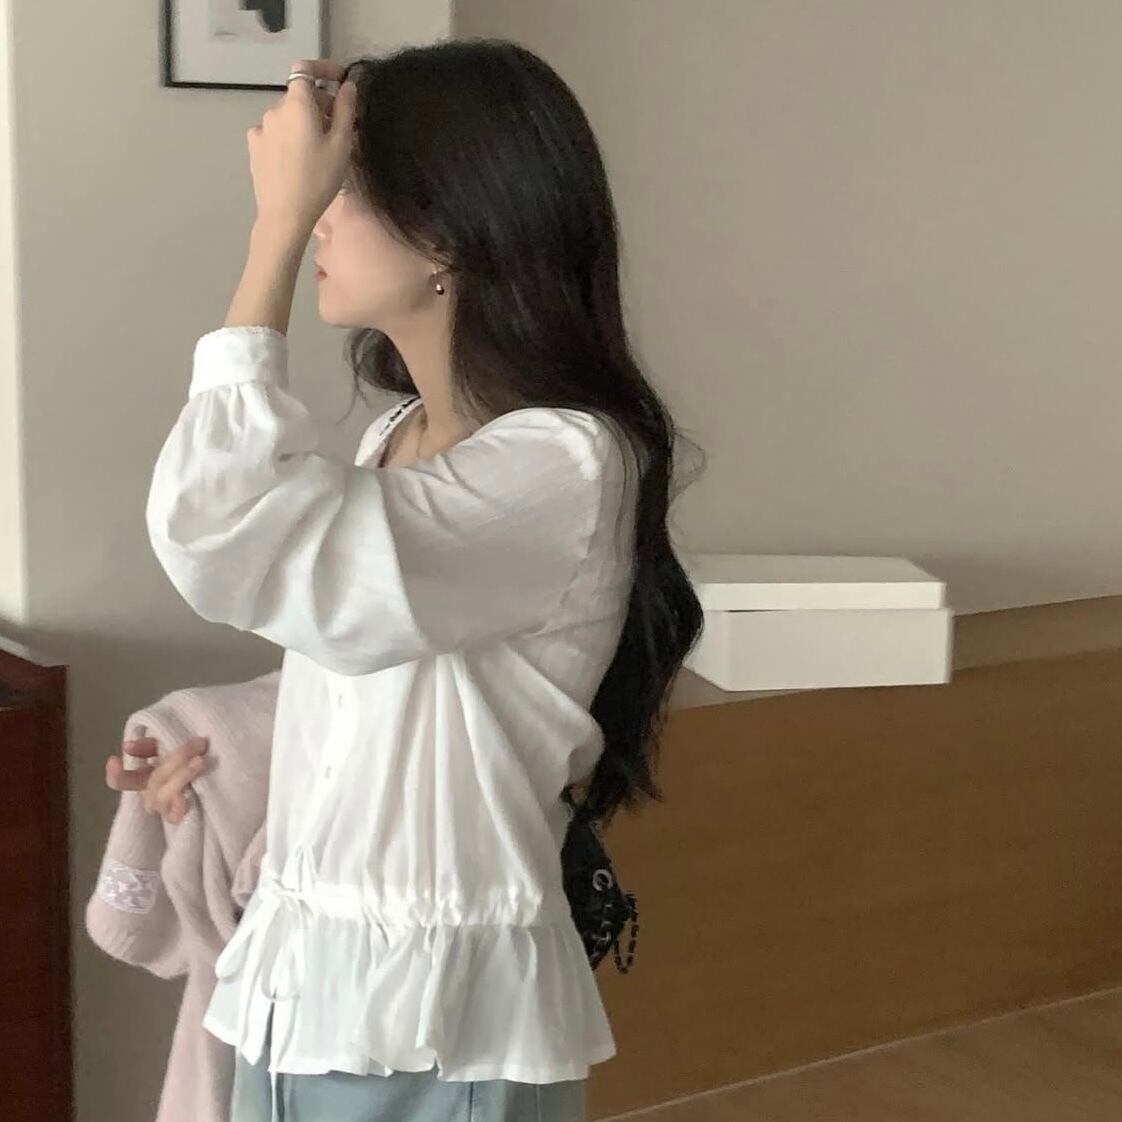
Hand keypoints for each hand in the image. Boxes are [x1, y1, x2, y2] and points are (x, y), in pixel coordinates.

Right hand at [105, 732, 209, 824]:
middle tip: (199, 743)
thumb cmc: (204, 751)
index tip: (114, 759)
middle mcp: (155, 791)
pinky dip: (176, 807)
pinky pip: (173, 816)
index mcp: (150, 773)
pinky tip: (185, 797)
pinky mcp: (184, 816)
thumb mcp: (176, 742)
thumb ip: (152, 744)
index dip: (115, 774)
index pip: (122, 780)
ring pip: (161, 797)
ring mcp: (168, 805)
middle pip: (152, 782)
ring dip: (179, 777)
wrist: (233, 770)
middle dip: (175, 760)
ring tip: (200, 761)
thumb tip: (128, 746)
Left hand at [246, 58, 357, 239]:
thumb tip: (347, 86)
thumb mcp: (341, 145)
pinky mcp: (254, 146)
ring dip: (303, 122)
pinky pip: (275, 132)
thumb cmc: (319, 180)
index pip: (305, 69)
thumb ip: (345, 110)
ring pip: (287, 115)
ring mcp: (261, 128)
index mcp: (297, 104)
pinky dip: (288, 136)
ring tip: (318, 149)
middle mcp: (275, 109)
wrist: (285, 215)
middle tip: (339, 129)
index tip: (339, 80)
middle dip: (319, 104)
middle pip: (299, 95)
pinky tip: (297, 159)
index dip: (323, 69)